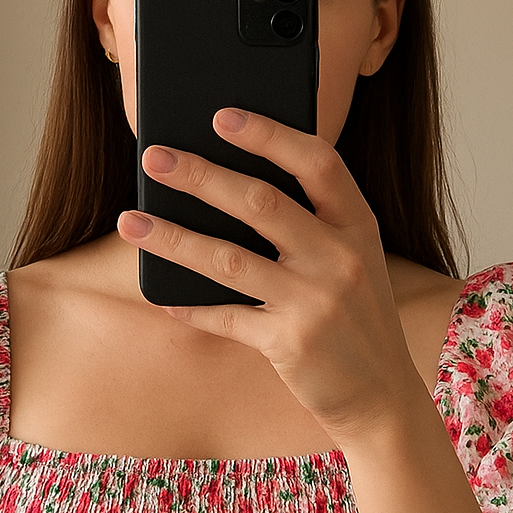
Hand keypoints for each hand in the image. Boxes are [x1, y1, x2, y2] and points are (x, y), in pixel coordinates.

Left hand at [120, 108, 417, 447]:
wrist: (382, 395)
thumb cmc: (355, 317)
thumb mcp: (351, 260)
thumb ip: (311, 223)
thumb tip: (226, 185)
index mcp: (358, 226)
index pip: (318, 163)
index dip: (269, 135)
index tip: (222, 116)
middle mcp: (341, 258)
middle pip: (261, 203)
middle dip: (200, 175)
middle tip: (153, 157)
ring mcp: (317, 302)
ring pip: (230, 260)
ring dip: (174, 238)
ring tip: (130, 222)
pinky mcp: (291, 344)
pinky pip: (227, 318)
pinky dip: (191, 307)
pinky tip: (162, 298)